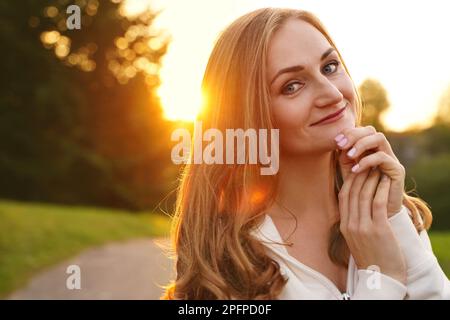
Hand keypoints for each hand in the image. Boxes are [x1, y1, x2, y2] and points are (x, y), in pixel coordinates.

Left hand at [335, 126, 404, 216]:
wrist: (377, 214)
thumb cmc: (362, 193)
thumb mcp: (350, 173)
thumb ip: (345, 159)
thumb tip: (338, 144)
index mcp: (370, 150)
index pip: (361, 130)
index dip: (348, 132)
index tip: (335, 142)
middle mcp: (382, 151)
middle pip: (370, 130)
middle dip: (354, 135)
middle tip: (341, 144)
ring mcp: (391, 159)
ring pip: (379, 138)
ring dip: (361, 144)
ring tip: (349, 155)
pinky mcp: (397, 169)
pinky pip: (383, 157)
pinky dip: (367, 161)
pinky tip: (355, 169)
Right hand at [338, 167, 406, 284]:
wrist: (381, 276)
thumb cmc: (371, 255)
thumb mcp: (355, 237)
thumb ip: (353, 220)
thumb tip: (354, 202)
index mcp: (344, 225)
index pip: (343, 196)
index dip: (349, 179)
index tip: (356, 169)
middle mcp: (350, 225)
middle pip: (352, 193)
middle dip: (360, 175)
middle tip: (367, 163)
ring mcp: (363, 227)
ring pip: (364, 196)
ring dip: (371, 179)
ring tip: (378, 169)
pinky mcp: (378, 230)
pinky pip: (378, 204)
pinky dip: (381, 190)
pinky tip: (386, 182)